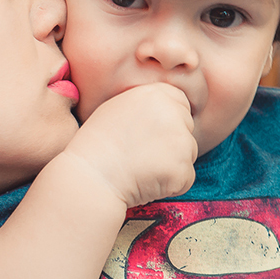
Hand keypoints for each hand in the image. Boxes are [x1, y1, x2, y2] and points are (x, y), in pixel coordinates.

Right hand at [63, 83, 196, 207]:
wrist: (90, 175)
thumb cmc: (96, 143)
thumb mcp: (117, 107)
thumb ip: (146, 104)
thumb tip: (166, 108)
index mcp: (156, 94)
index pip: (181, 103)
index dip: (167, 120)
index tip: (150, 134)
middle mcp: (174, 113)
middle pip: (187, 128)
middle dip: (172, 142)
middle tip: (142, 154)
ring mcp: (181, 142)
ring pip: (188, 153)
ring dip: (172, 164)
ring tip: (140, 168)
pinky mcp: (183, 169)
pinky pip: (185, 178)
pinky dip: (171, 184)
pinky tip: (146, 182)